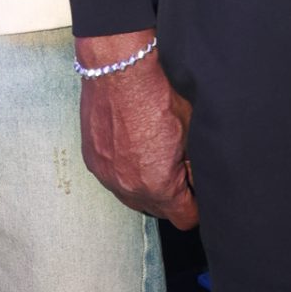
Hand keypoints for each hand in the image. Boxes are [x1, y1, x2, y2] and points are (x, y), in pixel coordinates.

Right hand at [76, 31, 197, 228]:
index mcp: (159, 185)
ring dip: (146, 187)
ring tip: (154, 160)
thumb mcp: (190, 132)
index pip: (184, 218)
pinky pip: (114, 180)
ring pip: (133, 198)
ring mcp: (107, 176)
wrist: (120, 73)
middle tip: (178, 172)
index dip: (195, 208)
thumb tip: (196, 178)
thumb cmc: (156, 98)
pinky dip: (125, 172)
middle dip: (171, 197)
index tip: (197, 196)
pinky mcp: (93, 162)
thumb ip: (193, 163)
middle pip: (158, 211)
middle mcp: (130, 188)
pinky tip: (133, 150)